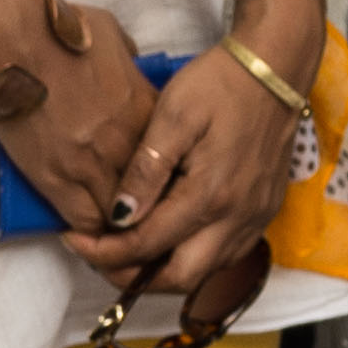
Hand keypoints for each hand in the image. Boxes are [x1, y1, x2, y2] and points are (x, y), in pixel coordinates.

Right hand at [0, 0, 156, 243]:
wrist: (15, 37)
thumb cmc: (59, 28)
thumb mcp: (112, 37)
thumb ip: (127, 62)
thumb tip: (124, 66)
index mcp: (150, 113)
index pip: (175, 165)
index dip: (166, 181)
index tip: (156, 186)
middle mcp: (131, 147)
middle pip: (157, 201)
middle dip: (151, 214)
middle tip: (140, 222)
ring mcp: (95, 166)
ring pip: (124, 222)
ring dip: (120, 228)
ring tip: (113, 235)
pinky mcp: (57, 178)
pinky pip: (84, 223)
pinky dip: (87, 231)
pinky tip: (83, 230)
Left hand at [86, 37, 306, 300]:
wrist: (274, 71)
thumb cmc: (218, 86)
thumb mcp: (173, 117)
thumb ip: (147, 170)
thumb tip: (120, 216)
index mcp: (210, 196)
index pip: (148, 246)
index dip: (105, 251)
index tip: (73, 240)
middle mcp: (237, 219)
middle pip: (180, 277)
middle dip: (132, 276)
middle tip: (95, 254)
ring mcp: (254, 219)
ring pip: (205, 272)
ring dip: (162, 271)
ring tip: (122, 249)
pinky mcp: (262, 212)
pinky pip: (224, 254)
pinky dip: (190, 258)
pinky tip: (164, 238)